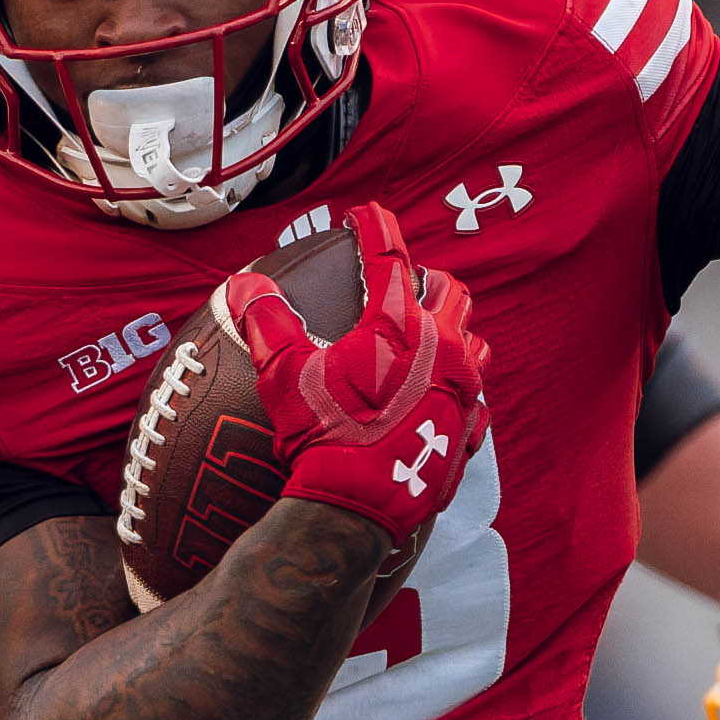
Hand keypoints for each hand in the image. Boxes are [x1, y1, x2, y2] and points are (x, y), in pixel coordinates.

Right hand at [230, 206, 488, 554]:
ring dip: (455, 331)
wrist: (360, 505)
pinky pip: (475, 398)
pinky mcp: (469, 431)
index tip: (363, 214)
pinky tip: (439, 396)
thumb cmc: (323, 436)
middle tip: (406, 281)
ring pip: (475, 341)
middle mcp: (443, 349)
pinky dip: (457, 388)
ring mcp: (462, 391)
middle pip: (450, 292)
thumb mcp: (284, 375)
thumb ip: (266, 321)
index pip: (389, 257)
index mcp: (399, 325)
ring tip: (431, 334)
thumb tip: (244, 283)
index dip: (374, 228)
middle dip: (428, 279)